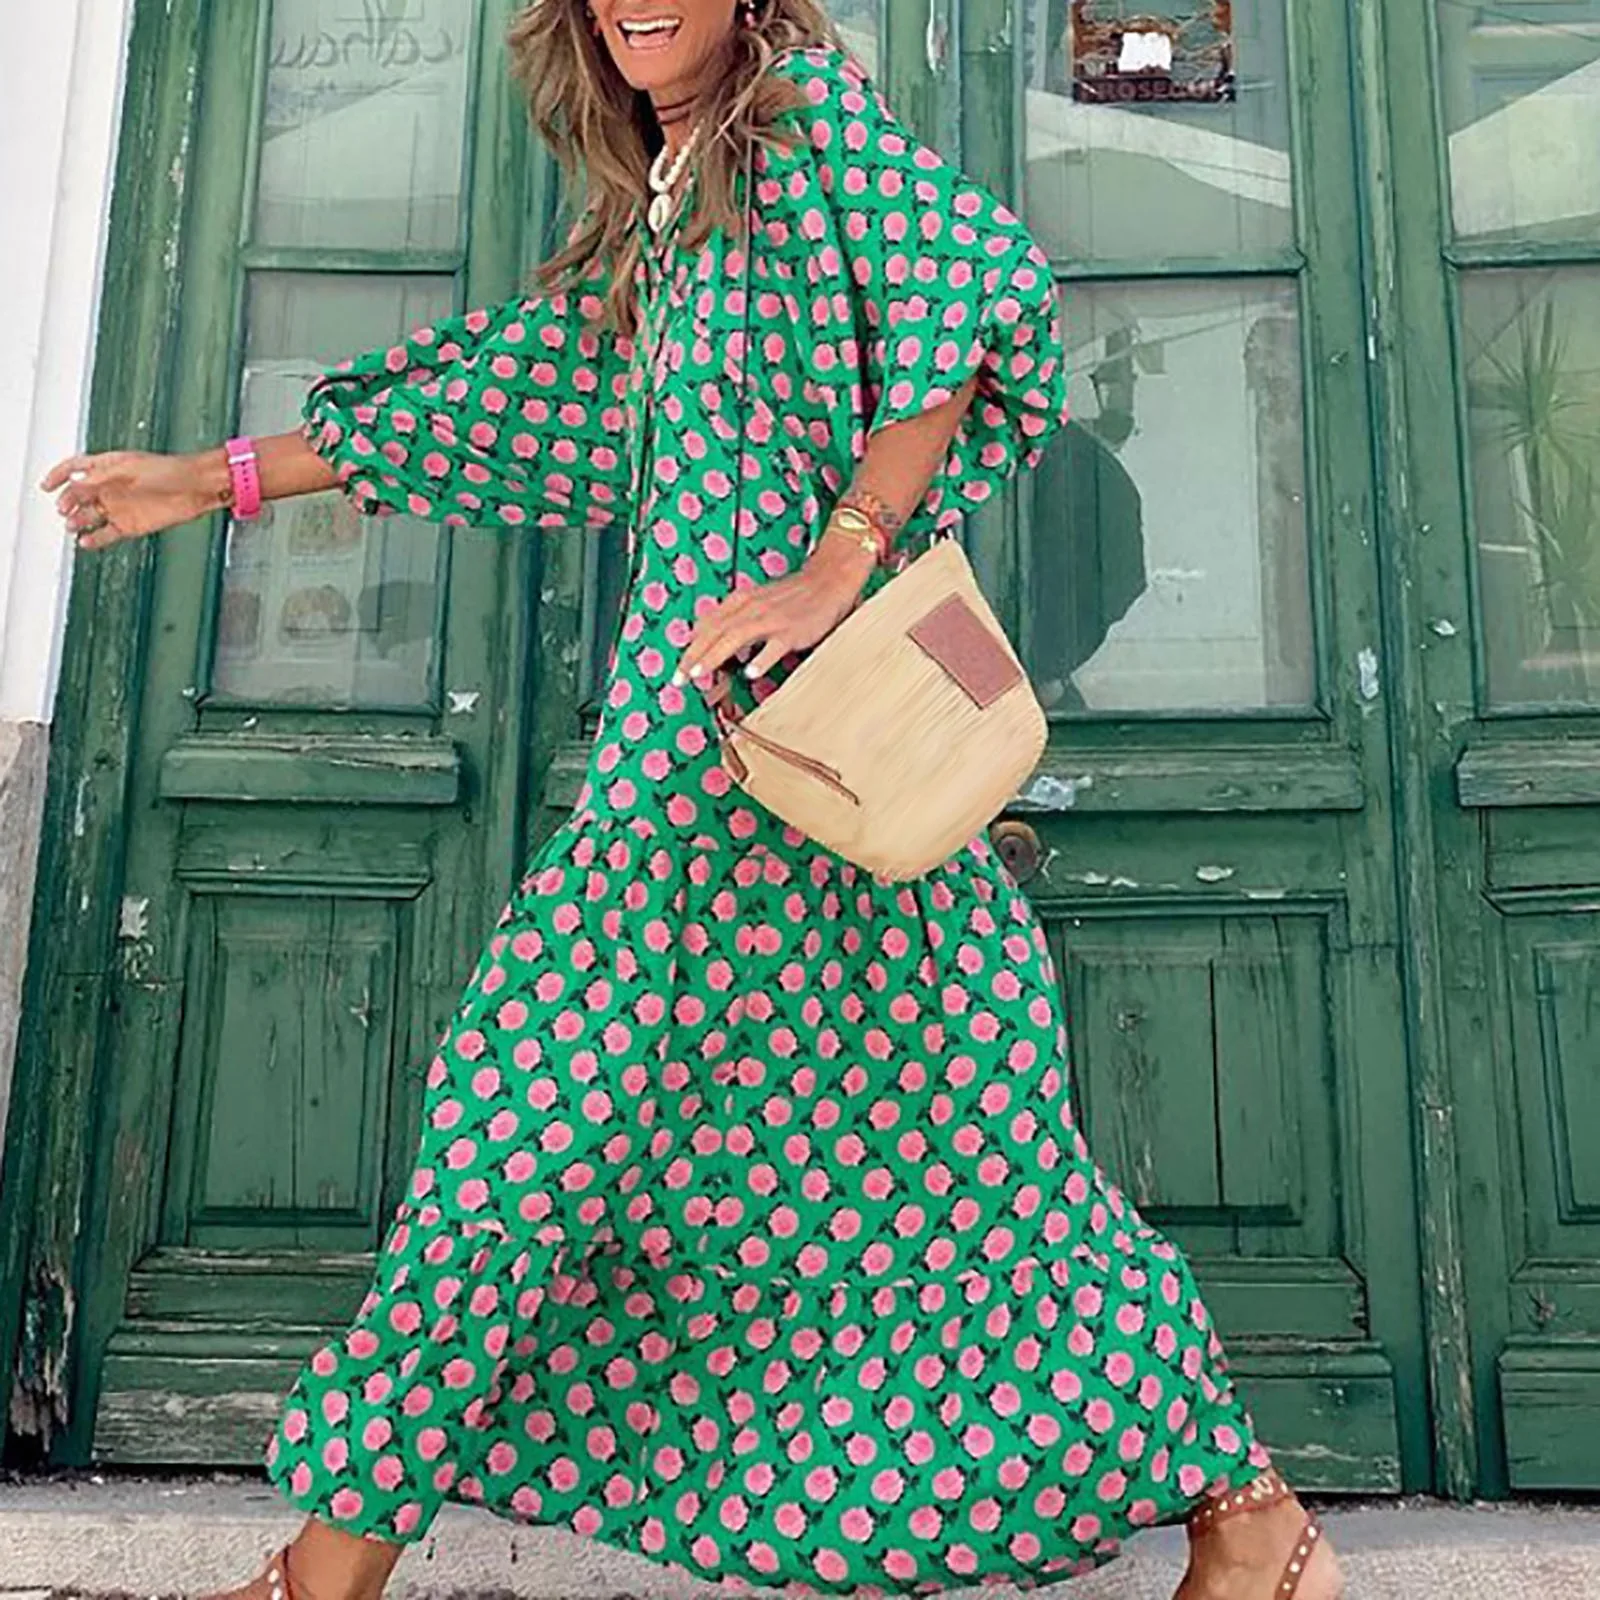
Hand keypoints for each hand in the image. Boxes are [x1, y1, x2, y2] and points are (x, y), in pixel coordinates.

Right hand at [41, 448, 230, 550]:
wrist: (196, 488)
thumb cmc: (169, 471)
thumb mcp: (126, 470)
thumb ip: (97, 481)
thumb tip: (71, 491)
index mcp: (108, 466)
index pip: (75, 468)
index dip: (58, 476)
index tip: (45, 486)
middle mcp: (111, 487)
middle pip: (78, 495)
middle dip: (67, 502)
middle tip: (63, 509)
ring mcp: (121, 507)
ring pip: (89, 516)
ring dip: (78, 521)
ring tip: (72, 525)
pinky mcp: (132, 525)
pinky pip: (106, 533)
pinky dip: (94, 538)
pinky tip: (85, 541)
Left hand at [674, 535, 877, 686]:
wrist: (827, 580)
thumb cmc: (791, 596)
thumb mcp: (756, 601)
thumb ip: (733, 619)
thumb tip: (708, 641)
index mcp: (740, 600)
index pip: (707, 625)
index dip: (690, 647)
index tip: (680, 669)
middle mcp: (751, 608)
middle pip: (714, 632)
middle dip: (693, 656)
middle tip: (679, 678)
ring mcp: (771, 619)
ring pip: (735, 637)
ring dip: (715, 656)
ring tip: (701, 674)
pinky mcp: (792, 630)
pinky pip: (774, 646)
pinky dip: (761, 659)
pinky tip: (751, 673)